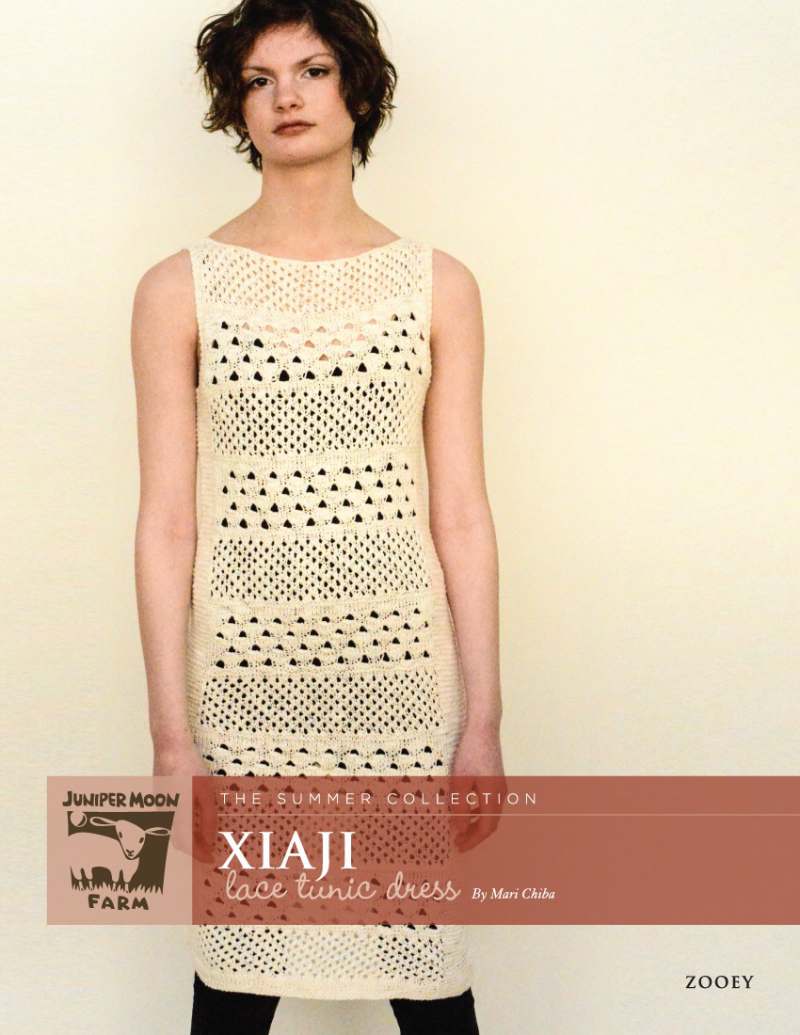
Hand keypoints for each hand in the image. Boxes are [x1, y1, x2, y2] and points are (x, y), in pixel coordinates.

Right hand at [152, 738, 214, 861]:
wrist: (169, 747)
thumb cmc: (189, 766)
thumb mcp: (205, 791)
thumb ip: (208, 817)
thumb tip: (211, 839)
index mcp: (177, 813)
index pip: (186, 845)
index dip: (198, 854)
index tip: (210, 858)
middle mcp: (164, 813)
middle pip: (177, 840)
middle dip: (192, 848)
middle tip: (209, 848)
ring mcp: (158, 806)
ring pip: (171, 830)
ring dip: (185, 836)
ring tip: (203, 835)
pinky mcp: (157, 798)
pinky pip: (167, 818)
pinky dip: (179, 824)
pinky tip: (191, 817)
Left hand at [450, 720, 505, 851]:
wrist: (483, 728)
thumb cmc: (470, 753)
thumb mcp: (460, 782)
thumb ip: (460, 808)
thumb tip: (459, 828)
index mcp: (493, 796)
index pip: (486, 828)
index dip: (473, 840)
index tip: (459, 847)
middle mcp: (500, 793)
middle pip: (490, 822)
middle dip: (474, 834)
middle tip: (458, 842)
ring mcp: (500, 785)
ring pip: (489, 812)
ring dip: (475, 822)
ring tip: (458, 828)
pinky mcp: (495, 778)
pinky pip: (488, 801)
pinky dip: (477, 810)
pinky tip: (464, 808)